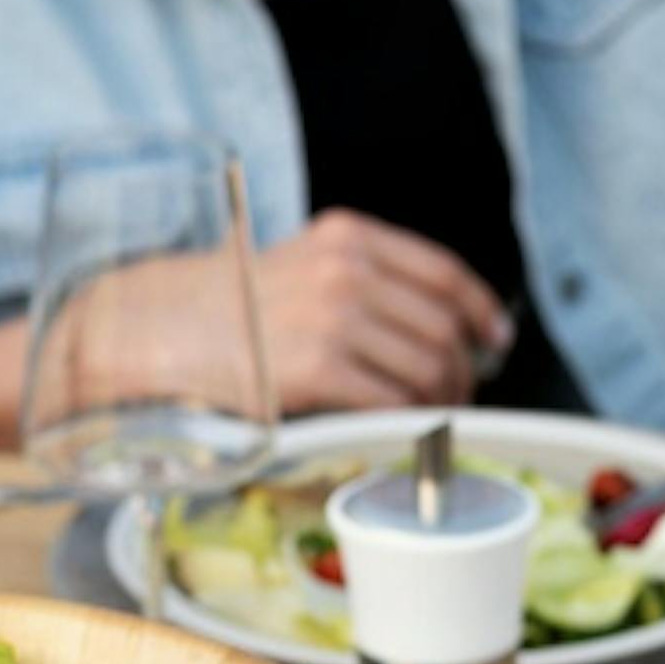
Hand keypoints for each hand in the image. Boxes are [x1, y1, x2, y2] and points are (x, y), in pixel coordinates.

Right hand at [254, 210, 513, 412]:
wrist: (169, 328)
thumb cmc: (239, 305)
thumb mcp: (305, 262)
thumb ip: (368, 277)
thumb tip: (446, 325)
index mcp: (349, 236)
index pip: (443, 274)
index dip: (482, 312)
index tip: (495, 340)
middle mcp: (346, 270)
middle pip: (442, 328)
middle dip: (462, 369)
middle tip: (458, 393)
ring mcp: (333, 319)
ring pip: (426, 368)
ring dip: (440, 401)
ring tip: (431, 414)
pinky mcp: (318, 369)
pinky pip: (391, 402)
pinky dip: (409, 420)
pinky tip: (403, 427)